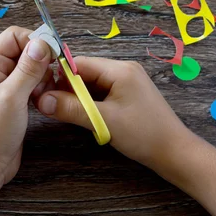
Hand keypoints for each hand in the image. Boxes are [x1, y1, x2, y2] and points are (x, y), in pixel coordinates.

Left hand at [0, 26, 52, 184]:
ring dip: (41, 76)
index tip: (53, 55)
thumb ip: (28, 67)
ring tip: (41, 93)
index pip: (14, 36)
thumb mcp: (12, 96)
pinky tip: (40, 100)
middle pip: (23, 50)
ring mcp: (3, 87)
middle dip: (41, 60)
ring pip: (29, 68)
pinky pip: (30, 84)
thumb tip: (42, 42)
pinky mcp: (12, 101)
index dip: (35, 41)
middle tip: (48, 78)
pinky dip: (39, 88)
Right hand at [36, 57, 189, 167]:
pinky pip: (101, 92)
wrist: (174, 152)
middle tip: (49, 105)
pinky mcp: (128, 94)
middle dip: (66, 88)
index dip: (58, 76)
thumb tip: (41, 100)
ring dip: (77, 97)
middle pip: (84, 72)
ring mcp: (127, 81)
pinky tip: (82, 115)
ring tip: (64, 112)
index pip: (79, 63)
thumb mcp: (103, 121)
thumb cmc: (143, 134)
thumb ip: (71, 109)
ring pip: (91, 84)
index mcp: (119, 69)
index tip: (41, 91)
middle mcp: (124, 69)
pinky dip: (89, 103)